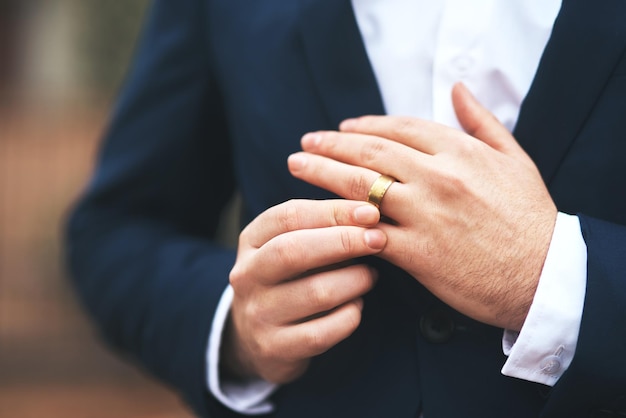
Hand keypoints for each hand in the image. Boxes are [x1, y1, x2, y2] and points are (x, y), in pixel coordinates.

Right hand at [223, 199, 385, 383]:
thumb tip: (370, 215)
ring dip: (354, 280)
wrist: (253, 339)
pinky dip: (348, 316)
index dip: (333, 211)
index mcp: (251, 241)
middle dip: (343, 241)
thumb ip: (321, 228)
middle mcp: (247, 276)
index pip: (289, 216)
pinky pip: (321, 332)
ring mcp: (258, 314)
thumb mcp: (289, 247)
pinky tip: (356, 307)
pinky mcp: (274, 348)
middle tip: (378, 240)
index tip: (370, 212)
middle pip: (294, 250)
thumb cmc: (286, 280)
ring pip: (314, 292)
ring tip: (370, 275)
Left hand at [287, 83, 556, 329]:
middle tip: (305, 143)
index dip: (365, 125)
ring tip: (298, 166)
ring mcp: (425, 215)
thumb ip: (482, 122)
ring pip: (362, 188)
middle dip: (331, 145)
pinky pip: (368, 234)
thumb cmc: (531, 218)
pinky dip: (342, 225)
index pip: (400, 128)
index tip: (341, 128)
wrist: (543, 277)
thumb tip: (458, 88)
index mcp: (460, 152)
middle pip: (371, 152)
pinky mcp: (417, 253)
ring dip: (323, 175)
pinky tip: (319, 219)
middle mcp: (438, 178)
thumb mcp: (515, 159)